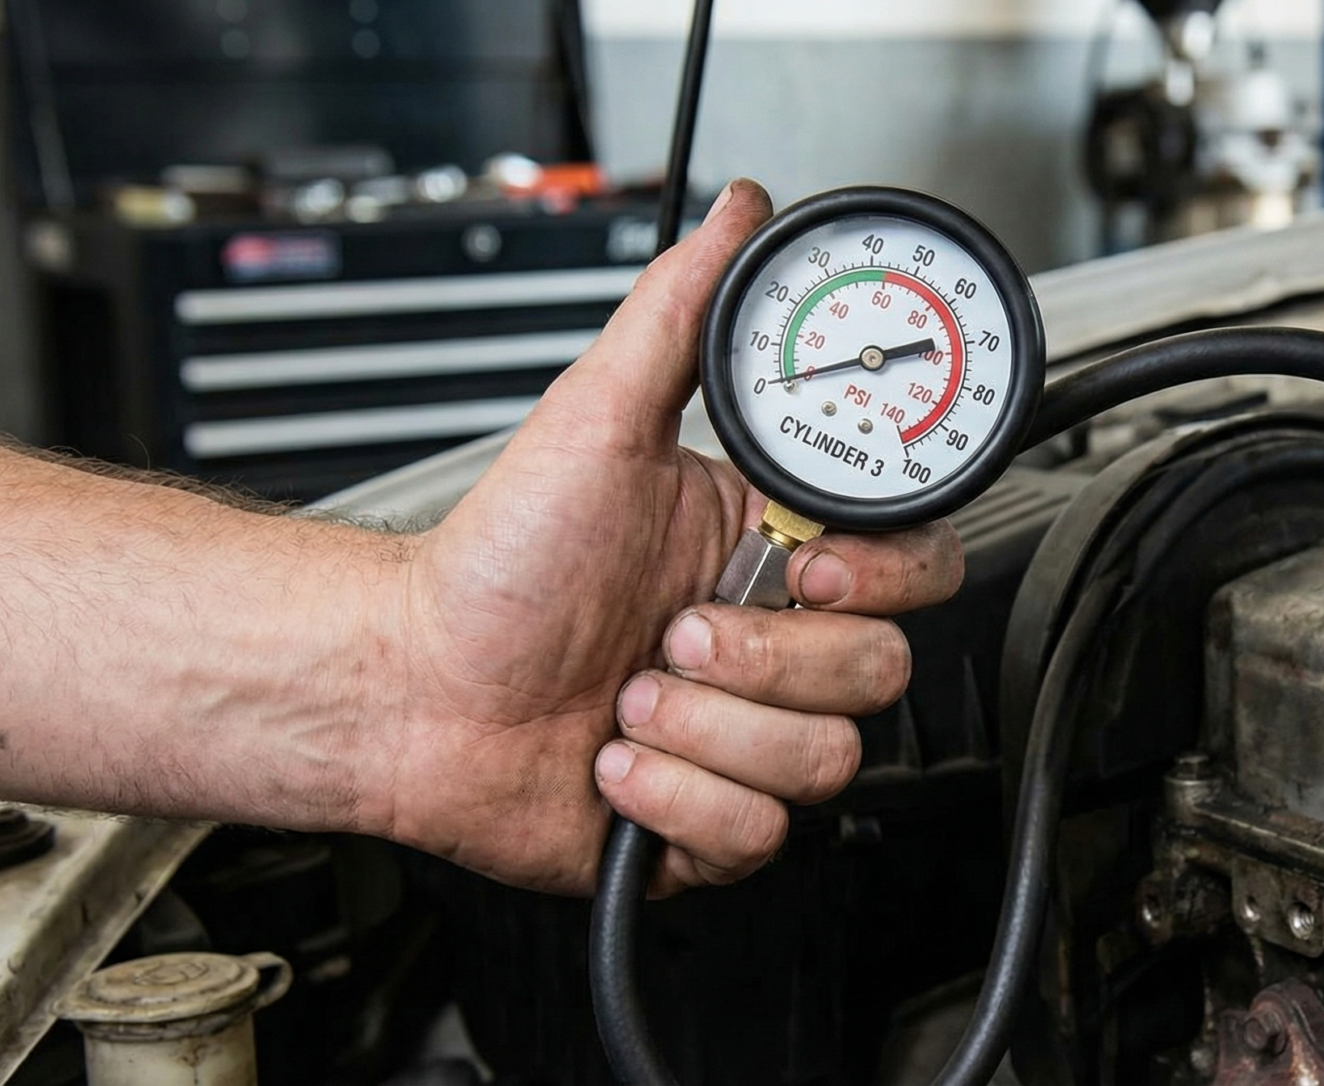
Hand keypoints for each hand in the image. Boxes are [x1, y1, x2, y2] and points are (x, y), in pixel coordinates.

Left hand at [365, 181, 964, 894]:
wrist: (410, 692)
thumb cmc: (492, 564)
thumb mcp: (596, 419)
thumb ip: (679, 313)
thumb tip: (735, 214)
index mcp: (770, 551)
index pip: (913, 563)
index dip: (884, 575)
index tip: (808, 568)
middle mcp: (772, 648)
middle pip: (882, 671)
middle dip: (762, 662)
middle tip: (672, 632)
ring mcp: (746, 736)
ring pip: (824, 760)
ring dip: (706, 731)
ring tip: (626, 696)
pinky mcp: (710, 821)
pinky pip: (759, 833)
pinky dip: (672, 796)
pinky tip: (614, 759)